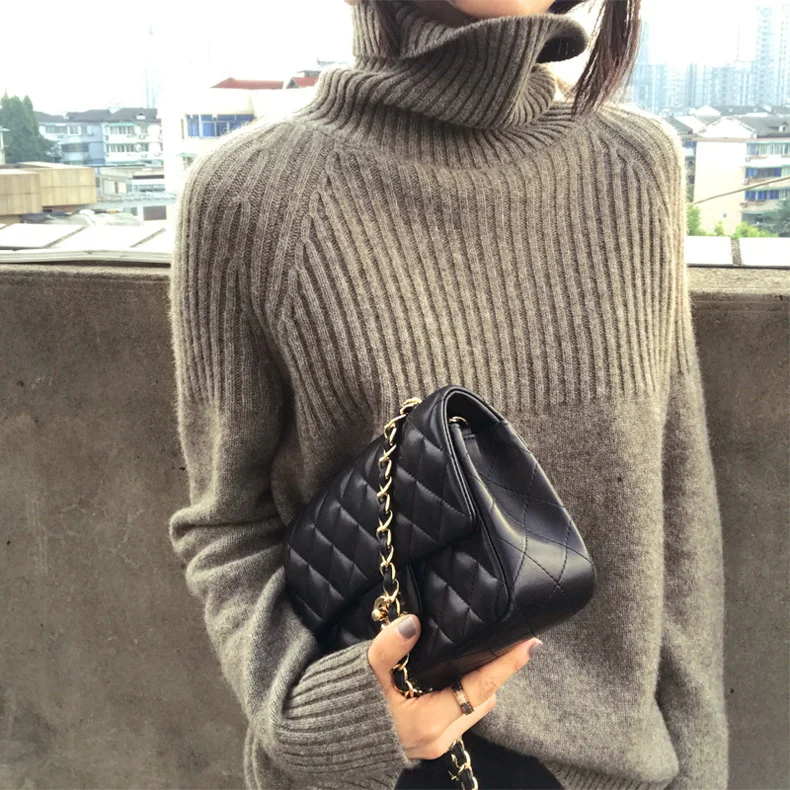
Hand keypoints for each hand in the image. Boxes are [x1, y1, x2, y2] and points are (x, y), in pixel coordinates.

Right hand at [367, 614, 541, 759]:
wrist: (331, 738)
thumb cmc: (351, 702)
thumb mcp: (367, 670)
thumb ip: (389, 646)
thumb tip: (412, 622)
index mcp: (429, 720)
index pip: (480, 687)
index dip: (506, 665)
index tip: (529, 643)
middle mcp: (440, 737)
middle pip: (483, 699)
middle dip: (493, 673)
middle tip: (503, 642)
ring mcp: (438, 744)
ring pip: (475, 708)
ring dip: (478, 684)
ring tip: (480, 654)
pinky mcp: (433, 742)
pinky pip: (461, 715)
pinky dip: (464, 694)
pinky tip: (456, 674)